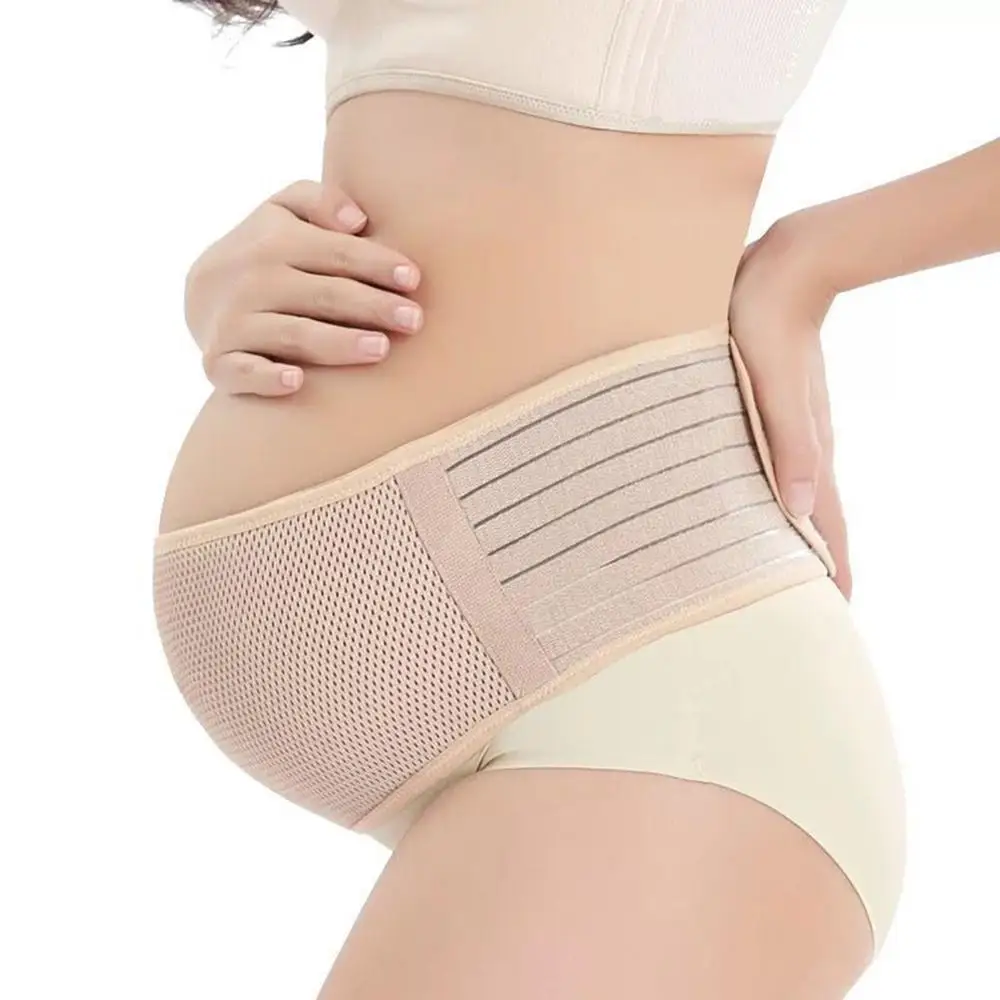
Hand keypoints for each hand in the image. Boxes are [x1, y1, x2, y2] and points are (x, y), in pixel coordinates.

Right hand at [185, 180, 422, 395]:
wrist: (201, 295)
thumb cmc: (266, 253)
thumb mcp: (283, 212)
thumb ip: (318, 200)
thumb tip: (356, 220)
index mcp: (275, 241)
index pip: (337, 253)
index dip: (377, 264)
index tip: (413, 279)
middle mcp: (252, 281)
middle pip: (324, 295)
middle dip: (371, 307)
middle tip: (414, 320)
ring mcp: (234, 323)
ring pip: (294, 335)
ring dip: (337, 343)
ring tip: (381, 349)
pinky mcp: (220, 363)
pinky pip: (243, 372)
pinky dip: (267, 377)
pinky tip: (296, 380)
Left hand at [728, 213, 852, 597]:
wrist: (782, 271)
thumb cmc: (767, 326)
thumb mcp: (775, 388)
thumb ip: (790, 445)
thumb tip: (798, 511)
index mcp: (808, 449)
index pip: (825, 522)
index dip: (833, 567)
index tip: (836, 609)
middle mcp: (805, 446)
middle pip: (814, 516)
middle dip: (815, 560)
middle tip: (809, 602)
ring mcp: (792, 429)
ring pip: (796, 492)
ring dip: (792, 530)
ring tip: (782, 564)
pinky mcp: (776, 411)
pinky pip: (779, 465)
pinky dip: (775, 495)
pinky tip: (760, 500)